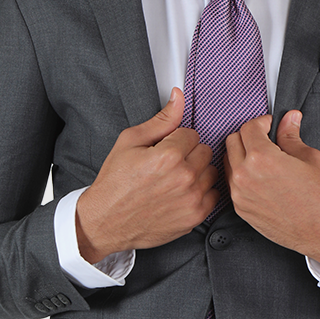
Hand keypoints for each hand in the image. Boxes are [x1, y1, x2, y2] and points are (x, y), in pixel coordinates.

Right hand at [75, 88, 218, 263]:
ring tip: (173, 180)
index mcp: (168, 155)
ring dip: (196, 173)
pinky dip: (200, 193)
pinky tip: (180, 194)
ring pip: (210, 172)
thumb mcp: (130, 142)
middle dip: (188, 154)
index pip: (192, 133)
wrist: (106, 221)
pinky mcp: (195, 216)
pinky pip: (213, 195)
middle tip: (167, 165)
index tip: (163, 150)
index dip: (176, 140)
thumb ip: (161, 119)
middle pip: (204, 151)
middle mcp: (184, 177)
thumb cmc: (115, 183)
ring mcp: (192, 198)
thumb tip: (178, 97)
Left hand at [224, 111, 319, 275]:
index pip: (249, 128)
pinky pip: (232, 183)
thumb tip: (289, 119)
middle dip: (249, 136)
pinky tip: (261, 177)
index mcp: (263, 159)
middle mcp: (246, 176)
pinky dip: (242, 175)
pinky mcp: (241, 210)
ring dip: (242, 155)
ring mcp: (241, 195)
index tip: (271, 125)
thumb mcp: (311, 159)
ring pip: (229, 162)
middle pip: (232, 141)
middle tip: (266, 139)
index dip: (262, 122)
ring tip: (263, 158)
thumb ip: (291, 136)